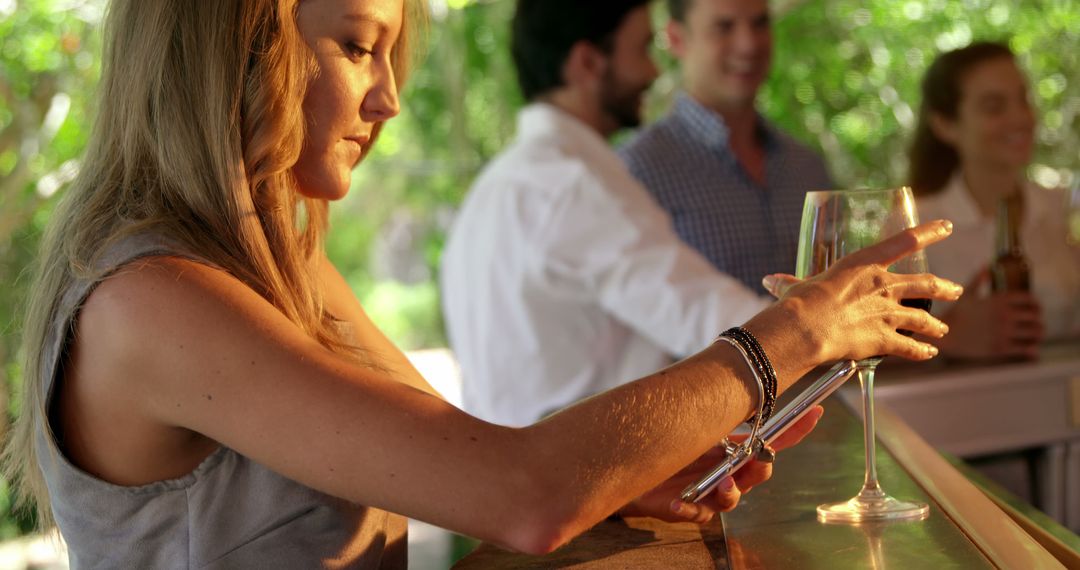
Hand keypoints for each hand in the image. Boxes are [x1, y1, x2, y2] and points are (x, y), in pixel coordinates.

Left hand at [618, 406, 824, 523]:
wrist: (636, 465)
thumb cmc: (670, 442)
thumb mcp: (695, 420)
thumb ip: (717, 407)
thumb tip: (734, 376)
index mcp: (735, 448)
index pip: (773, 440)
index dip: (797, 428)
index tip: (816, 410)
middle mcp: (730, 472)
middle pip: (759, 472)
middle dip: (761, 466)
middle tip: (757, 459)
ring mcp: (711, 492)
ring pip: (732, 497)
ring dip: (730, 491)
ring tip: (722, 484)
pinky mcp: (689, 508)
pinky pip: (694, 512)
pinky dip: (688, 508)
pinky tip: (678, 503)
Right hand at [750, 220, 963, 365]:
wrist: (807, 328)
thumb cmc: (800, 303)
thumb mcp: (796, 288)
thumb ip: (789, 284)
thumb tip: (771, 281)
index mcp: (863, 264)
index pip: (904, 242)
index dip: (929, 233)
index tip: (946, 227)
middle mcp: (883, 286)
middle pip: (924, 285)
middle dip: (943, 288)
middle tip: (955, 290)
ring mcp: (888, 314)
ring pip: (922, 318)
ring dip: (934, 325)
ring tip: (942, 329)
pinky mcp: (885, 340)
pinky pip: (911, 347)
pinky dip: (922, 351)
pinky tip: (929, 353)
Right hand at [937, 269, 1043, 359]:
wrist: (944, 335)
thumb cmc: (956, 314)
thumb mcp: (966, 294)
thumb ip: (979, 279)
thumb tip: (987, 266)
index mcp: (999, 300)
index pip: (1029, 299)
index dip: (1036, 304)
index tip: (1035, 309)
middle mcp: (1005, 314)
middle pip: (1036, 316)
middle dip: (1038, 320)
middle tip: (1036, 324)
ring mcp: (1004, 331)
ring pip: (1035, 332)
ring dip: (1038, 334)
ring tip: (1035, 336)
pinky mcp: (1001, 348)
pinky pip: (1026, 349)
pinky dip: (1032, 350)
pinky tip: (1032, 351)